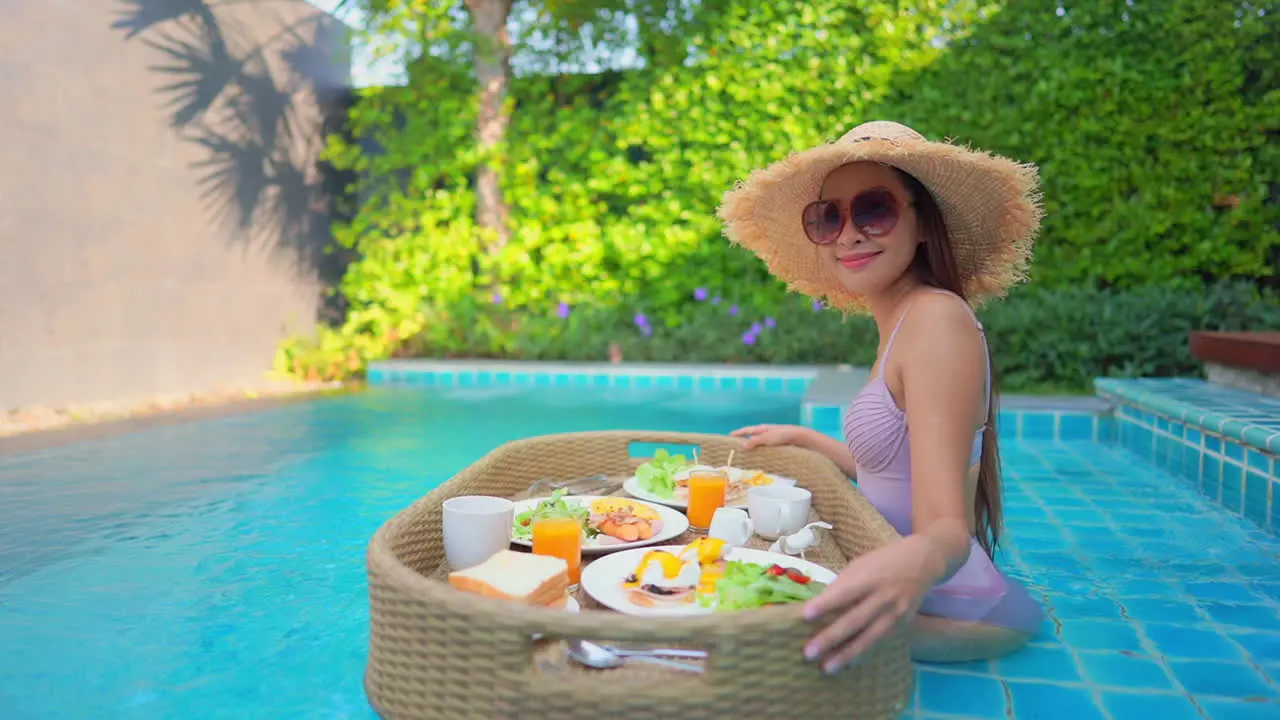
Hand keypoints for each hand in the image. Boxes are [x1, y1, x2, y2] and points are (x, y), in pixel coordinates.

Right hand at [729, 424, 811, 449]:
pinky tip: (761, 456)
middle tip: (736, 447)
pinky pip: (765, 447)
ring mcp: (772, 437)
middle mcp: (766, 432)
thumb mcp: (767, 438)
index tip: (729, 436)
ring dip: (752, 446)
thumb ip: (754, 441)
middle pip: (752, 436)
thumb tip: (742, 446)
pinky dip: (760, 450)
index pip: (746, 430)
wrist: (799, 436)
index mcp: (762, 428)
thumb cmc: (782, 435)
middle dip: (744, 440)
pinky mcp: (778, 443)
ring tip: (746, 454)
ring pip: (759, 442)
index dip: (738, 433)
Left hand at [801, 538, 936, 672]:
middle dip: (831, 637)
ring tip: (827, 668)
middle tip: (809, 653)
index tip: (805, 615)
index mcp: (869, 577)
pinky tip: (848, 663)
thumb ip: (842, 585)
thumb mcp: (860, 565)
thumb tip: (820, 607)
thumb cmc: (882, 562)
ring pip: (869, 638)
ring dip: (847, 655)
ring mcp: (895, 613)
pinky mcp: (903, 625)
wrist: (922, 562)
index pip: (844, 593)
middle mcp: (883, 597)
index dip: (825, 604)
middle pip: (855, 620)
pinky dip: (863, 654)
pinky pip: (880, 642)